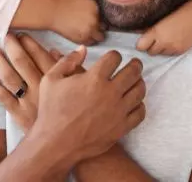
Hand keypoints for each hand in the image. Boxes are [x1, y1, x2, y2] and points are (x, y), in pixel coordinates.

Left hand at [0, 34, 80, 132]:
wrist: (69, 142)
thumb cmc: (77, 112)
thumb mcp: (80, 88)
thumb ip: (71, 68)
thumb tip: (54, 50)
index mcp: (57, 80)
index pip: (40, 55)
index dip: (29, 43)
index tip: (22, 34)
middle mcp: (40, 88)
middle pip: (22, 63)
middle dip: (12, 47)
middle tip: (5, 36)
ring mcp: (28, 101)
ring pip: (10, 77)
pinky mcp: (19, 114)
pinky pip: (2, 97)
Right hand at [32, 48, 145, 162]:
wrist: (56, 143)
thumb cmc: (51, 110)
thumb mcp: (51, 80)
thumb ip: (67, 61)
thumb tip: (83, 49)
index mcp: (94, 78)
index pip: (114, 58)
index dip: (114, 55)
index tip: (113, 58)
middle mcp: (110, 92)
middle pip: (133, 72)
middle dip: (135, 65)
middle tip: (135, 64)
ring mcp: (118, 110)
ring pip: (140, 91)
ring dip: (139, 83)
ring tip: (136, 81)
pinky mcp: (122, 127)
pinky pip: (140, 112)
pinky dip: (140, 105)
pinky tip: (134, 103)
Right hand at [51, 0, 104, 44]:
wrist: (52, 12)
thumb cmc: (62, 0)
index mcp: (95, 7)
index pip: (103, 15)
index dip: (99, 16)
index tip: (94, 17)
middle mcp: (95, 20)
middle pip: (104, 27)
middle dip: (99, 26)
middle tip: (92, 25)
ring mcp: (89, 31)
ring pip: (99, 37)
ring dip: (96, 35)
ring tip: (89, 33)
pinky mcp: (82, 39)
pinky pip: (91, 43)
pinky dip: (89, 40)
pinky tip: (84, 36)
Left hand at [135, 9, 191, 55]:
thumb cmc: (177, 14)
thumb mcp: (160, 20)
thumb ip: (149, 29)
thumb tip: (136, 33)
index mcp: (156, 32)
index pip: (140, 46)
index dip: (141, 44)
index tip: (143, 41)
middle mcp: (164, 42)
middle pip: (150, 52)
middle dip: (150, 47)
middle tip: (155, 39)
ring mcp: (173, 48)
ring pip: (160, 54)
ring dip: (161, 49)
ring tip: (166, 39)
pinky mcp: (180, 51)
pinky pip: (170, 54)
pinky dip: (170, 50)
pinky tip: (174, 41)